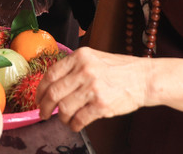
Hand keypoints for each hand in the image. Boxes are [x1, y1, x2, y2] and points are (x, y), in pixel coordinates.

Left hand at [35, 47, 149, 131]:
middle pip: (54, 92)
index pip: (51, 74)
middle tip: (43, 113)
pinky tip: (75, 125)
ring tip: (65, 119)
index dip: (40, 89)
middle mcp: (85, 70)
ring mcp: (93, 88)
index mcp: (80, 56)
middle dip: (44, 106)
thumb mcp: (94, 58)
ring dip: (61, 117)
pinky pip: (79, 119)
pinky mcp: (102, 105)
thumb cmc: (120, 69)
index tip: (38, 97)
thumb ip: (75, 68)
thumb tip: (53, 84)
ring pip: (64, 108)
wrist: (144, 78)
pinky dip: (74, 125)